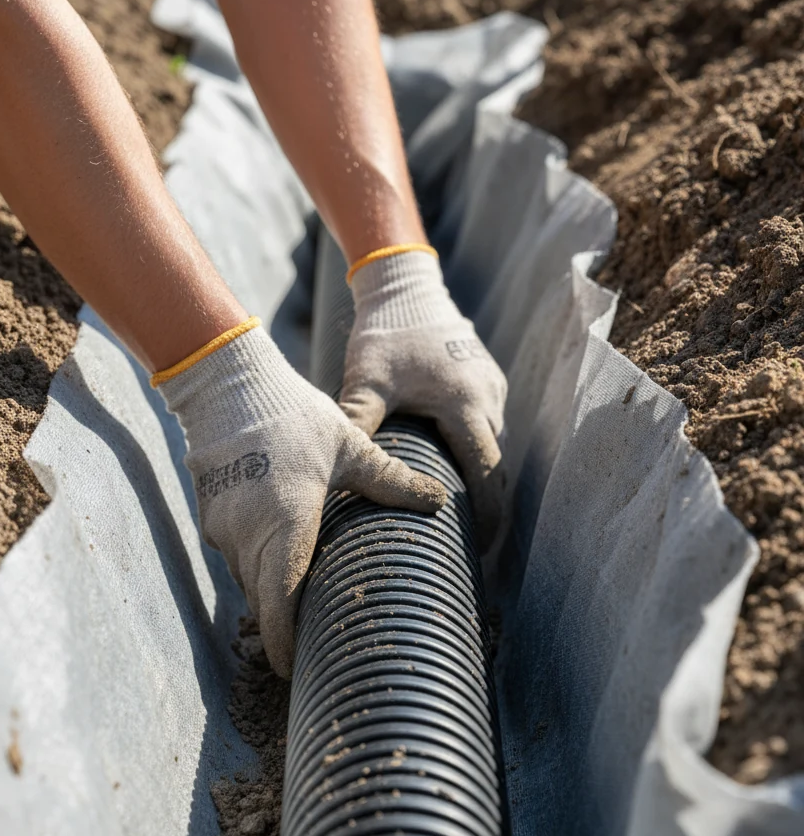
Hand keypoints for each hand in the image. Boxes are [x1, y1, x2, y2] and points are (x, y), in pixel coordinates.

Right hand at [159, 326, 446, 676]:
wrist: (226, 383)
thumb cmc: (292, 414)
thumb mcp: (349, 446)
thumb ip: (390, 480)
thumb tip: (440, 501)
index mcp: (286, 526)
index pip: (279, 606)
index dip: (285, 645)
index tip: (295, 671)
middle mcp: (249, 536)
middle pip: (263, 603)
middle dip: (282, 629)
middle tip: (309, 647)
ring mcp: (223, 528)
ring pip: (248, 579)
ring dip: (271, 593)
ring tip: (301, 603)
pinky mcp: (211, 515)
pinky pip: (235, 555)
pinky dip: (257, 564)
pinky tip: (280, 556)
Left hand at [339, 248, 506, 548]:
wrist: (406, 287)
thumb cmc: (385, 334)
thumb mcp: (367, 380)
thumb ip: (358, 421)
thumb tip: (339, 466)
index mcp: (465, 404)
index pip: (487, 473)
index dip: (488, 514)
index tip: (483, 548)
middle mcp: (488, 398)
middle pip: (496, 465)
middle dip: (488, 505)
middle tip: (474, 546)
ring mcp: (492, 387)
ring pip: (493, 445)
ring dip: (482, 477)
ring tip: (463, 517)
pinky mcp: (487, 379)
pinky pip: (488, 424)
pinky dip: (477, 450)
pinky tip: (456, 470)